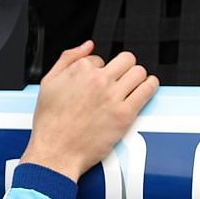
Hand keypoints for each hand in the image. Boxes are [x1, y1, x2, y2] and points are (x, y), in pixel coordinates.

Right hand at [21, 40, 158, 181]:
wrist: (55, 152)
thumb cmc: (50, 124)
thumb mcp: (48, 83)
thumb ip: (68, 59)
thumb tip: (87, 46)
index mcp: (80, 70)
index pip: (101, 59)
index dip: (100, 70)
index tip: (98, 81)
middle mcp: (99, 80)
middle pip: (126, 59)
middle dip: (123, 67)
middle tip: (121, 78)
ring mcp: (113, 97)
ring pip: (139, 72)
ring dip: (138, 76)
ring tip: (134, 83)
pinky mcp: (125, 115)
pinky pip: (147, 90)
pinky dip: (151, 86)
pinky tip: (148, 87)